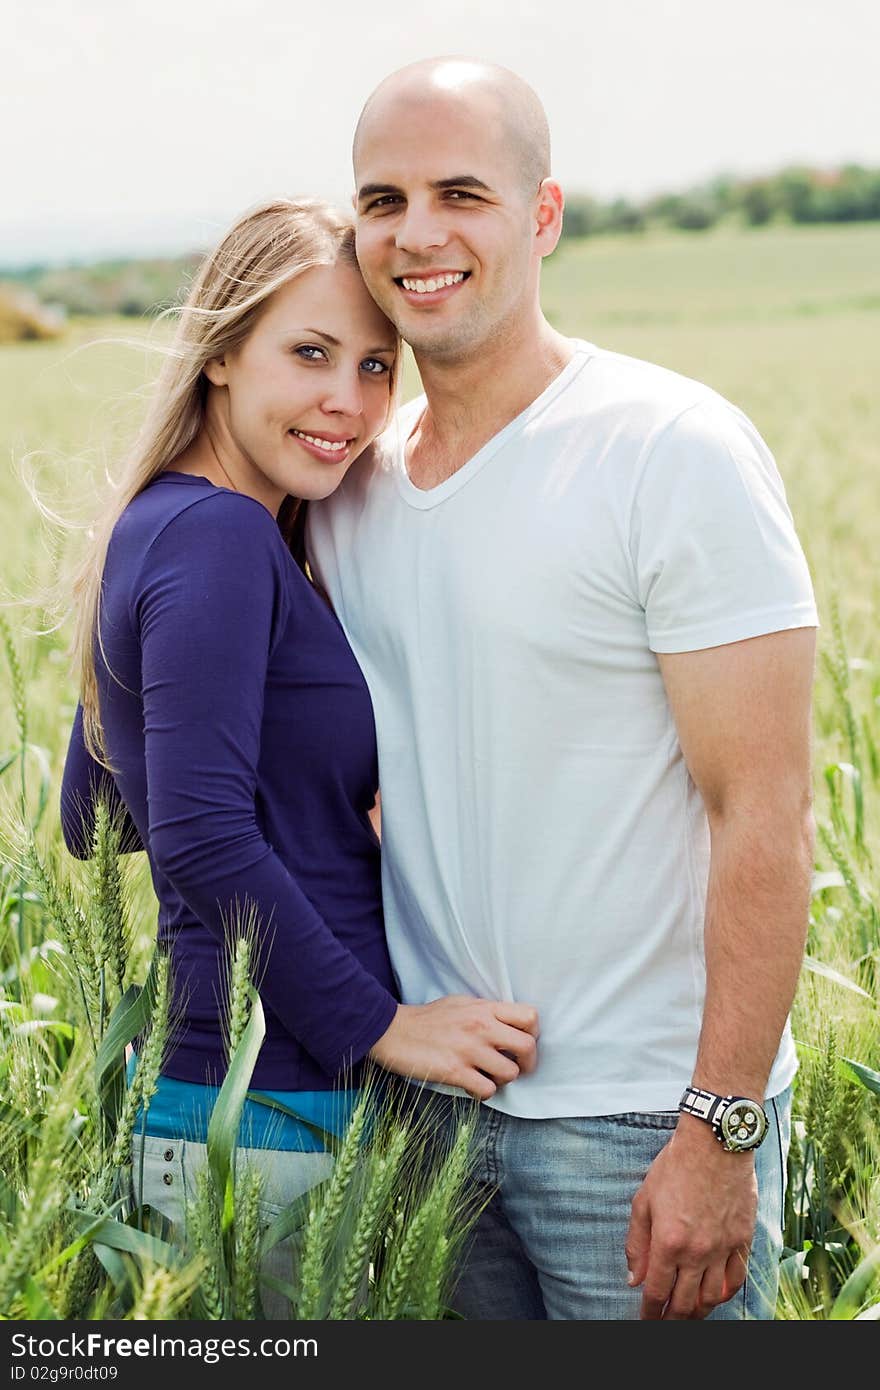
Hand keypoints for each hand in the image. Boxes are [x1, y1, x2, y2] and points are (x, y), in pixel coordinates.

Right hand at [368, 996, 539, 1099]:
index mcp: (484, 1008)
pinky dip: (483, 1093)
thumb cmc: (427, 1018)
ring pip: (510, 1073)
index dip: (533, 1034)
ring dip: (502, 1079)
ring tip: (488, 1077)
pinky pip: (487, 1090)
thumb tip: (508, 1025)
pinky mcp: (455, 1072)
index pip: (530, 1017)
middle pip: (528, 1048)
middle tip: (516, 1068)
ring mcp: (469, 1050)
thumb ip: (486, 1013)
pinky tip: (473, 1087)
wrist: (393, 1030)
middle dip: (527, 1064)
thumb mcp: (461, 1003)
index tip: (522, 1043)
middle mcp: (481, 1027)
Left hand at [625, 1114, 757, 1317]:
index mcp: (668, 1242)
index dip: (650, 1312)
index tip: (646, 1320)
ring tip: (688, 1315)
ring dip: (698, 1312)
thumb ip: (636, 1244)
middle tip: (665, 1322)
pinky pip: (736, 1279)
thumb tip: (634, 1279)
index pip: (657, 1292)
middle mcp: (697, 1252)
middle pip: (684, 1302)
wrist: (714, 1143)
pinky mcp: (742, 1240)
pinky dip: (725, 1294)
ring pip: (712, 1298)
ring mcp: (723, 1248)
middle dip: (672, 1319)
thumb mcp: (643, 1200)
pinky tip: (716, 1296)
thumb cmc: (675, 1167)